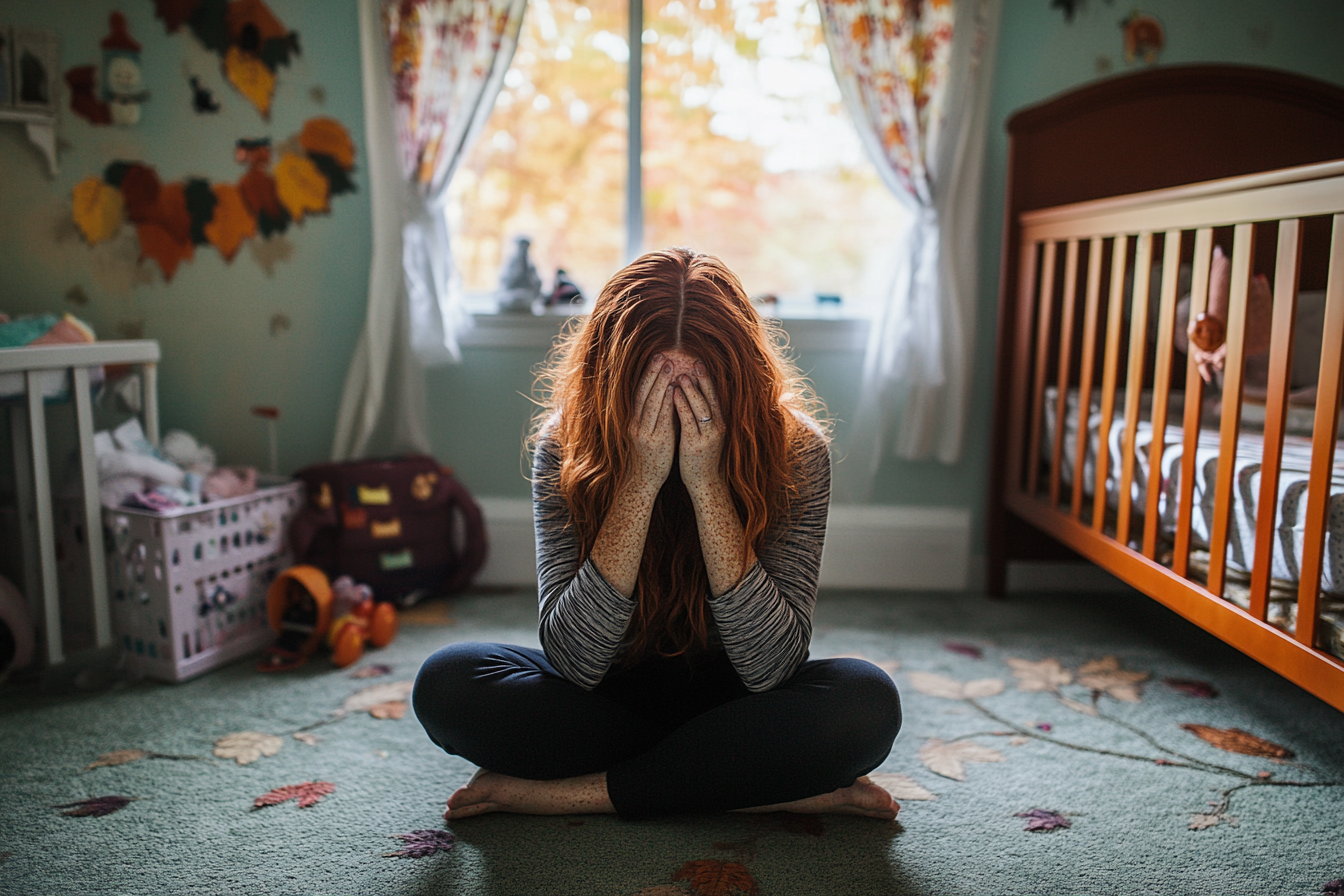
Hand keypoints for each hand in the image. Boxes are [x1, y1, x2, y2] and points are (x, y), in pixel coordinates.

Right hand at [629, 354, 676, 491]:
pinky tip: (673, 390)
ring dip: (659, 383)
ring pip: (650, 402)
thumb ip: (658, 415)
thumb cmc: (652, 455)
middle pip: (643, 393)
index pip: (640, 392)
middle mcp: (637, 423)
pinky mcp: (655, 441)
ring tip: (669, 366)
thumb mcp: (651, 432)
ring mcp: (644, 432)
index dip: (648, 375)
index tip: (656, 358)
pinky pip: (660, 418)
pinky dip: (665, 402)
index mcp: (636, 420)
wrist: (644, 480)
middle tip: (661, 355)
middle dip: (652, 373)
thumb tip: (669, 394)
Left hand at [672, 362, 724, 493]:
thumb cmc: (702, 457)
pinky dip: (682, 404)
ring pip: (701, 407)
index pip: (714, 397)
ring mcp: (707, 436)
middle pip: (711, 398)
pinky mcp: (695, 444)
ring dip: (691, 389)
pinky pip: (688, 420)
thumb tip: (696, 398)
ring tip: (682, 375)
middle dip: (703, 379)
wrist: (704, 482)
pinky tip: (674, 393)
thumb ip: (704, 418)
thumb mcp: (707, 435)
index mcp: (719, 424)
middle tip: (695, 362)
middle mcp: (717, 427)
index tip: (700, 364)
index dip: (708, 380)